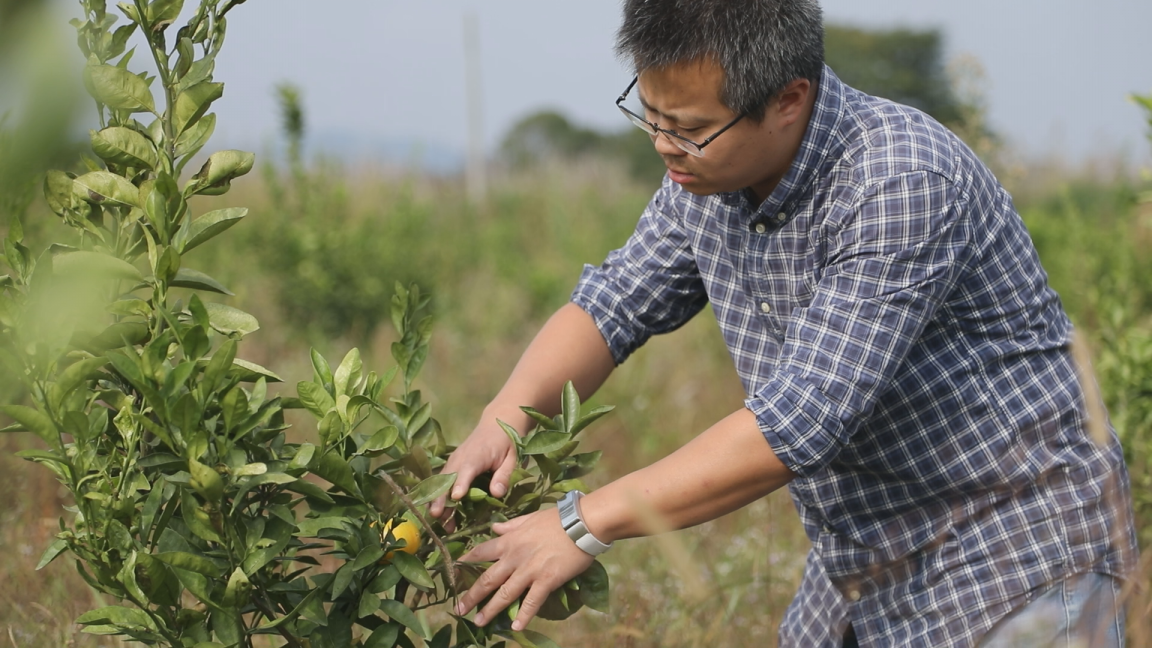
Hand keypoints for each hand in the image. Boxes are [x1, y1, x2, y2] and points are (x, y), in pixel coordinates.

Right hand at [429, 409, 522, 526]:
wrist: (497, 422)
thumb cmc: (507, 441)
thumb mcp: (513, 457)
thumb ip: (504, 475)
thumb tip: (496, 494)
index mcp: (477, 454)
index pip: (467, 469)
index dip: (461, 483)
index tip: (456, 498)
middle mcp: (461, 457)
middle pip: (447, 478)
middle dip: (440, 497)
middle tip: (437, 515)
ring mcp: (454, 461)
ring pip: (441, 481)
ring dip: (437, 500)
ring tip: (439, 521)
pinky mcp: (452, 466)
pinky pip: (442, 481)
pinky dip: (438, 496)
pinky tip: (440, 513)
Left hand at [455, 508, 594, 630]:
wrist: (582, 522)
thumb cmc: (558, 518)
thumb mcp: (530, 518)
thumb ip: (511, 526)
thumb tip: (495, 527)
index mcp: (510, 540)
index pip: (481, 552)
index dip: (466, 562)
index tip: (454, 571)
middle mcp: (515, 557)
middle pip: (487, 578)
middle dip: (471, 595)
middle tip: (459, 609)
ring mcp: (530, 570)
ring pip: (504, 593)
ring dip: (490, 610)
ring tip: (479, 622)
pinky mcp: (546, 580)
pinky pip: (532, 602)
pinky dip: (523, 616)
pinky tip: (515, 628)